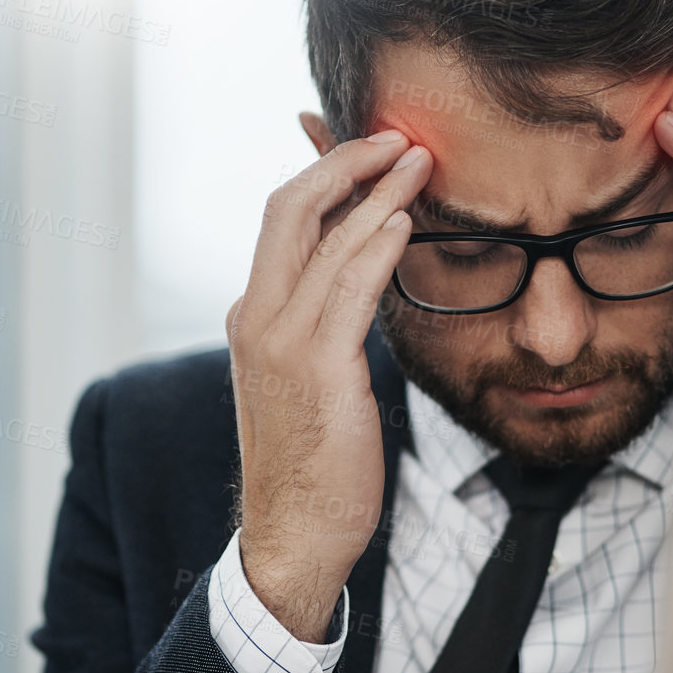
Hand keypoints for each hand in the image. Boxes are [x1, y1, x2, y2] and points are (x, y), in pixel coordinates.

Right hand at [226, 130, 432, 641]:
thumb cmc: (312, 460)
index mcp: (252, 316)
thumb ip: (325, 320)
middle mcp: (256, 319)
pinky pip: (348, 290)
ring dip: (377, 193)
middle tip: (397, 137)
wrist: (294, 534)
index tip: (374, 150)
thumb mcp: (309, 377)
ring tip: (420, 163)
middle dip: (346, 162)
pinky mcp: (317, 370)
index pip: (283, 219)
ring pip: (325, 240)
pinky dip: (375, 248)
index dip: (326, 172)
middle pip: (291, 208)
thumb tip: (361, 272)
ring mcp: (281, 343)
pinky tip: (406, 224)